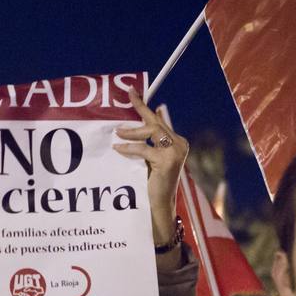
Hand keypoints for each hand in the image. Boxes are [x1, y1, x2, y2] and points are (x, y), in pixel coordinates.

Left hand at [113, 93, 188, 247]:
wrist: (160, 203)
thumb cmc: (154, 181)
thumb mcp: (152, 156)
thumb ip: (151, 139)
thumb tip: (147, 116)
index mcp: (177, 141)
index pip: (159, 120)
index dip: (146, 107)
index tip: (134, 92)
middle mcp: (179, 144)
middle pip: (155, 122)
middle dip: (140, 108)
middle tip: (128, 97)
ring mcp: (175, 152)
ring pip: (150, 132)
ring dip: (131, 131)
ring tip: (117, 132)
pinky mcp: (166, 161)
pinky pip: (143, 149)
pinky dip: (129, 147)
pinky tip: (118, 148)